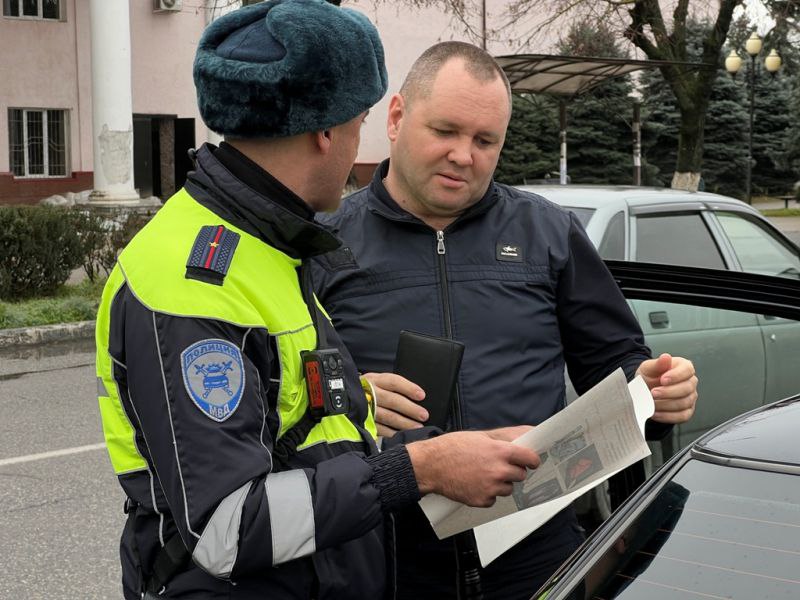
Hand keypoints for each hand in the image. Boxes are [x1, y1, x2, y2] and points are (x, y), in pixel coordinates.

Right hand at [363, 372, 427, 436]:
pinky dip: (392, 433)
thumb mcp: (377, 382)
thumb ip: (393, 387)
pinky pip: (379, 428)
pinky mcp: (362, 422)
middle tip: (423, 415)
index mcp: (374, 380)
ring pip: (387, 416)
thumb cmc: (367, 391)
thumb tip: (417, 396)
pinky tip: (401, 435)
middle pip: (392, 400)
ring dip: (404, 422)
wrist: (342, 400)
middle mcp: (369, 393)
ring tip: (417, 427)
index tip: (422, 395)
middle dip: (410, 408)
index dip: (408, 388)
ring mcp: (365, 408)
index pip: (393, 382)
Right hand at [407, 427, 538, 506]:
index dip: (532, 460)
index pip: (530, 458)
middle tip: (499, 466)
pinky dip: (487, 494)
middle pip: (521, 475)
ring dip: (500, 483)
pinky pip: (493, 499)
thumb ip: (504, 437)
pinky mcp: (481, 500)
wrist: (430, 465)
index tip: (531, 461)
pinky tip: (475, 484)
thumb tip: (525, 434)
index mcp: (499, 451)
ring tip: (483, 474)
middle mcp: (498, 470)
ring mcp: (490, 488)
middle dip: (513, 471)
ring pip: (508, 489)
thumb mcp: (480, 436)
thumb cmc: (451, 448)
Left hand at [637, 353, 696, 423]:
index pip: (687, 370)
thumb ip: (657, 364)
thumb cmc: (649, 376)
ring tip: (651, 403)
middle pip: (687, 388)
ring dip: (666, 404)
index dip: (676, 376)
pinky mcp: (687, 411)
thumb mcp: (648, 368)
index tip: (662, 379)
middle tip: (653, 393)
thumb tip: (666, 357)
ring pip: (685, 403)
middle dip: (669, 392)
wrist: (644, 390)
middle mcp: (690, 382)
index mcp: (684, 367)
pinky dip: (668, 416)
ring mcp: (690, 397)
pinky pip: (682, 416)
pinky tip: (655, 413)